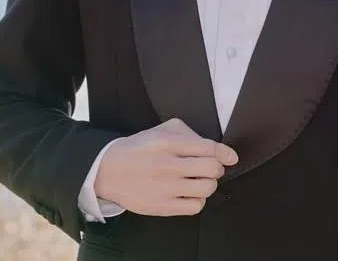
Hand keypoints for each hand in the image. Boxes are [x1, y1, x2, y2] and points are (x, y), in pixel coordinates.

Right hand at [94, 118, 237, 216]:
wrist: (108, 171)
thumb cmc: (140, 148)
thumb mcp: (162, 130)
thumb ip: (189, 134)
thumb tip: (215, 148)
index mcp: (167, 143)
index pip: (208, 148)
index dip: (225, 153)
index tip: (230, 157)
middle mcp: (167, 165)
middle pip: (212, 169)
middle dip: (216, 168)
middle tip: (209, 168)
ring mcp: (164, 188)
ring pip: (207, 188)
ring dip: (208, 184)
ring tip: (199, 180)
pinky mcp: (160, 207)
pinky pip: (195, 206)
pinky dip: (198, 200)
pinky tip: (190, 193)